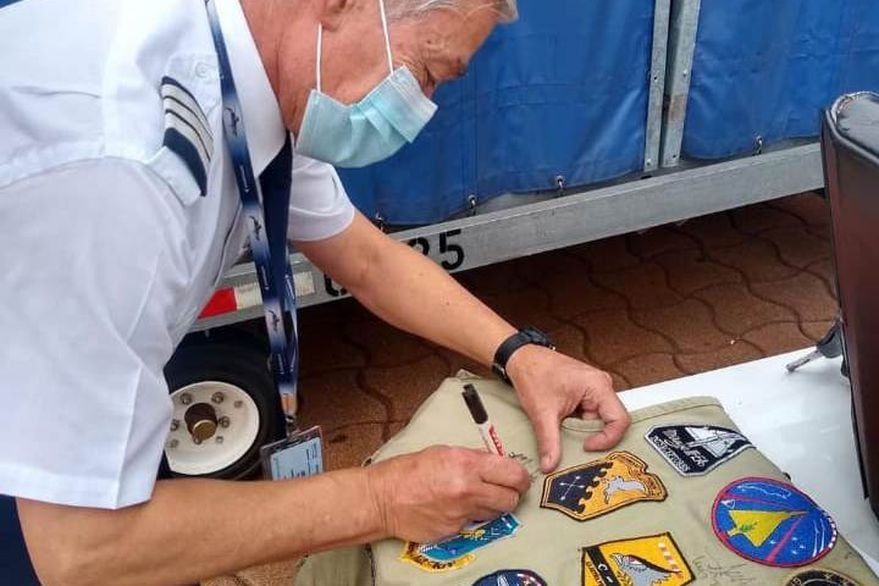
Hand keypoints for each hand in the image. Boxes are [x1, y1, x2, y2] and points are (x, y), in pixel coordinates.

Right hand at [365, 446, 530, 542]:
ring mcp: (461, 513)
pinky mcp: (454, 530)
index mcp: (467, 464)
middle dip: (511, 494)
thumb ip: (473, 458)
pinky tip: (453, 508)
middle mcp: (468, 489)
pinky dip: (469, 517)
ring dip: (492, 506)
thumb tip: (495, 464)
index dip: (521, 477)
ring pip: (495, 513)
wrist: (382, 498)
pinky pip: (473, 523)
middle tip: (505, 490)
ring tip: (476, 498)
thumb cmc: (409, 470)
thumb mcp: (444, 452)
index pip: (512, 473)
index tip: (520, 478)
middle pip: (510, 499)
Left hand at [507, 345, 630, 472]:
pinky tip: (562, 427)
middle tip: (574, 447)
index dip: (606, 439)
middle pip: (609, 422)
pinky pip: (588, 416)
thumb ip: (549, 442)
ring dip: (581, 431)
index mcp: (599, 386)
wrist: (521, 358)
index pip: (620, 420)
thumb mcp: (542, 412)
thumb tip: (550, 465)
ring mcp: (594, 390)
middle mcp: (601, 386)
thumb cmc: (534, 373)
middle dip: (591, 436)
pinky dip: (576, 425)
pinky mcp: (585, 394)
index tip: (586, 446)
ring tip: (562, 434)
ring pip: (597, 421)